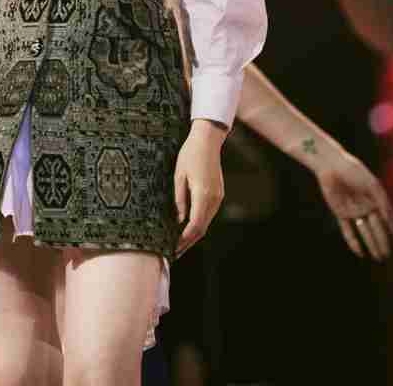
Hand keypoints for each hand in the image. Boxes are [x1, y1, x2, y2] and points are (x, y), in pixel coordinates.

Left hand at [174, 120, 225, 258]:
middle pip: (202, 228)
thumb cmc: (189, 155)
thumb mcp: (178, 176)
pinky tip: (188, 226)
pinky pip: (208, 213)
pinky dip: (199, 223)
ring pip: (206, 222)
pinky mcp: (218, 194)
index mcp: (203, 195)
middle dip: (189, 242)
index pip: (195, 226)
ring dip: (194, 234)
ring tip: (179, 243)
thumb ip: (179, 200)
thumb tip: (179, 220)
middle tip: (175, 253)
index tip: (174, 249)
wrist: (207, 141)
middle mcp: (213, 199)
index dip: (184, 240)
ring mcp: (218, 197)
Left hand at [315, 149, 392, 260]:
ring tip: (378, 257)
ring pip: (364, 232)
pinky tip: (360, 253)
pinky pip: (347, 230)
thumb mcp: (374, 187)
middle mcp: (366, 207)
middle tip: (387, 256)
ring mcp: (353, 211)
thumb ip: (384, 205)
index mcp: (377, 200)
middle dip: (382, 243)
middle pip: (376, 229)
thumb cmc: (355, 172)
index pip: (388, 221)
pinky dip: (353, 242)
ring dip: (371, 244)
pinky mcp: (340, 213)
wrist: (332, 165)